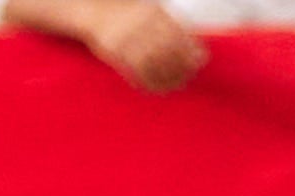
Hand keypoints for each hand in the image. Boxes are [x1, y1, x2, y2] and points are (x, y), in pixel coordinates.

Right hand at [81, 0, 207, 89]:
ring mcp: (127, 37)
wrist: (94, 9)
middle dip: (180, 66)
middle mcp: (141, 23)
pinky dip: (148, 82)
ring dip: (166, 77)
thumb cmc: (128, 13)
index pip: (178, 33)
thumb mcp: (152, 11)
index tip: (199, 62)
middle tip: (187, 77)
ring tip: (175, 85)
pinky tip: (156, 87)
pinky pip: (135, 70)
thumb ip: (174, 27)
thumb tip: (199, 53)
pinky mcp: (115, 50)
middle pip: (168, 49)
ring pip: (153, 63)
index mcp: (153, 11)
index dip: (190, 50)